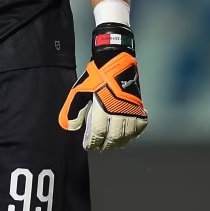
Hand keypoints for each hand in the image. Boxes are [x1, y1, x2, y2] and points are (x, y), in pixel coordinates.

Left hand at [59, 23, 147, 150]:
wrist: (116, 62)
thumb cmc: (96, 77)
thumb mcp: (80, 91)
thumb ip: (73, 110)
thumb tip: (69, 127)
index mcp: (104, 108)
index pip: (98, 133)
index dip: (93, 142)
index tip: (88, 146)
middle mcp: (120, 112)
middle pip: (114, 137)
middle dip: (106, 145)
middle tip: (99, 148)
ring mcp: (132, 111)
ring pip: (128, 135)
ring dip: (119, 142)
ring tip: (111, 145)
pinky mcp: (140, 108)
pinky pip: (140, 127)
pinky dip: (133, 134)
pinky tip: (127, 136)